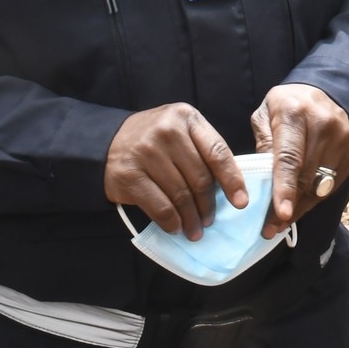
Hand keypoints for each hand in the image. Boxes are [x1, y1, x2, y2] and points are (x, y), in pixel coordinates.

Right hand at [103, 104, 245, 240]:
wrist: (107, 141)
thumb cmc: (155, 140)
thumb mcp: (181, 131)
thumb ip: (203, 150)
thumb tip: (230, 190)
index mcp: (187, 117)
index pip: (217, 152)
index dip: (232, 180)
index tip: (241, 202)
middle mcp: (167, 131)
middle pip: (200, 177)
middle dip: (208, 205)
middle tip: (210, 220)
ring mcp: (146, 152)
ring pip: (181, 195)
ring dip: (191, 218)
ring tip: (195, 229)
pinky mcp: (129, 175)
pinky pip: (160, 206)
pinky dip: (172, 222)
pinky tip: (176, 228)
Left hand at [251, 84, 348, 238]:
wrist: (325, 92)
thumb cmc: (286, 106)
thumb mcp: (264, 115)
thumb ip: (262, 144)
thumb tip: (262, 180)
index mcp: (295, 113)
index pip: (290, 157)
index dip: (284, 187)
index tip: (280, 214)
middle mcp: (324, 125)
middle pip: (305, 176)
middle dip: (287, 205)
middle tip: (269, 227)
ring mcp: (343, 139)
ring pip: (320, 186)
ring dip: (300, 206)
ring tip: (281, 221)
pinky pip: (331, 186)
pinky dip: (314, 198)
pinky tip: (300, 203)